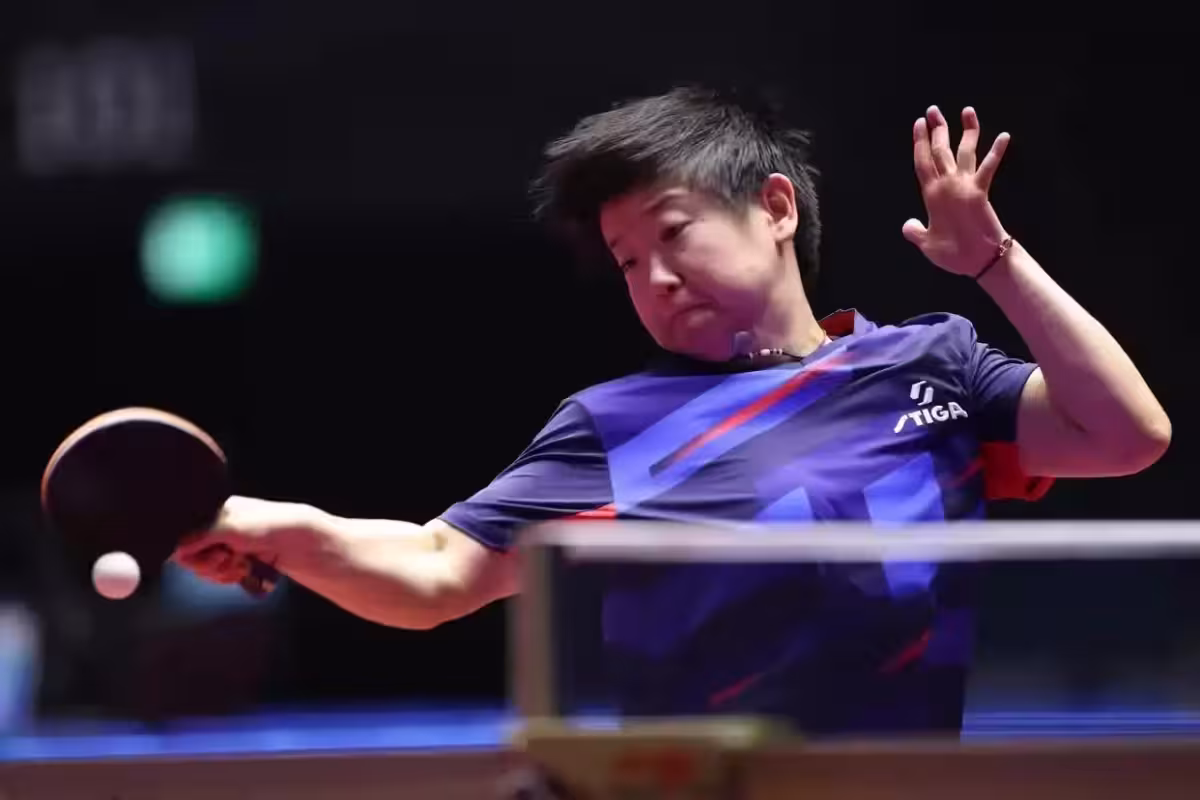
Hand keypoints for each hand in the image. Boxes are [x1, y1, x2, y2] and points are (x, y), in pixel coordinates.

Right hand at [172, 495, 320, 584]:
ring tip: (241, 563)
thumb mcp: (229, 526)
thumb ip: (199, 535)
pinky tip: (245, 570)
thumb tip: (176, 548)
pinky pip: (222, 577)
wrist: (298, 542)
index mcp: (212, 512)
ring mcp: (227, 546)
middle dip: (209, 564)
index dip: (190, 552)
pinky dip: (231, 577)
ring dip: (222, 571)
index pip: (183, 536)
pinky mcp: (237, 561)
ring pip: (207, 570)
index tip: (204, 556)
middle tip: (226, 559)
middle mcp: (217, 529)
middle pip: (192, 557)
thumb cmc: (268, 524)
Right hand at [902, 105, 1010, 275]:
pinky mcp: (983, 190)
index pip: (922, 162)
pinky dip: (997, 151)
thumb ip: (915, 232)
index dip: (919, 142)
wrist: (982, 258)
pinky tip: (1005, 136)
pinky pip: (990, 166)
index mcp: (930, 195)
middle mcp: (947, 184)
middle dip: (937, 129)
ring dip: (967, 130)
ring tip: (968, 111)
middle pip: (940, 150)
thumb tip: (907, 224)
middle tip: (933, 110)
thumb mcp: (926, 244)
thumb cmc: (952, 254)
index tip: (919, 123)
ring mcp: (966, 185)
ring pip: (965, 151)